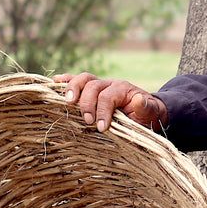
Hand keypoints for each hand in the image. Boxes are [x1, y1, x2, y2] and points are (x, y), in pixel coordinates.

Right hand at [53, 72, 167, 131]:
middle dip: (87, 103)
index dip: (102, 111)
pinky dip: (66, 80)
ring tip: (68, 102)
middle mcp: (109, 83)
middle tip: (87, 120)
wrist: (147, 110)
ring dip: (73, 89)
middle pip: (93, 85)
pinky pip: (77, 80)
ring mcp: (99, 84)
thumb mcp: (151, 112)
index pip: (108, 97)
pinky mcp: (91, 89)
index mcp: (123, 89)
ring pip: (83, 79)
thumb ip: (145, 107)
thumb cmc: (147, 114)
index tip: (100, 128)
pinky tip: (55, 82)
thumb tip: (138, 99)